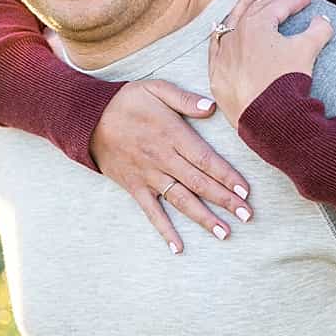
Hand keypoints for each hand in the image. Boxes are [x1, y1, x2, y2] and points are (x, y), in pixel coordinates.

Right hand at [89, 80, 252, 254]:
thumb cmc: (126, 101)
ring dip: (203, 218)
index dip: (227, 176)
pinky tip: (178, 247)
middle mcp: (163, 159)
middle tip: (247, 216)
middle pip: (199, 183)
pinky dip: (165, 231)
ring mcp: (149, 176)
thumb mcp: (156, 89)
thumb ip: (185, 99)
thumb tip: (213, 107)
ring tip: (224, 233)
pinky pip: (152, 212)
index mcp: (173, 135)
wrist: (87, 119)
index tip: (246, 191)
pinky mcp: (134, 187)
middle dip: (225, 201)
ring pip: (181, 200)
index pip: (206, 159)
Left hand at [208, 0, 334, 126]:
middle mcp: (236, 36)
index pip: (279, 7)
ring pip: (231, 23)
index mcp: (257, 25)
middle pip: (256, 9)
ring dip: (243, 6)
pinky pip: (215, 47)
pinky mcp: (217, 74)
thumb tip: (324, 20)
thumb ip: (318, 30)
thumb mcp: (307, 51)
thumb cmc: (286, 82)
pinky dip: (219, 34)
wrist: (269, 118)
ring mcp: (223, 55)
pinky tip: (220, 25)